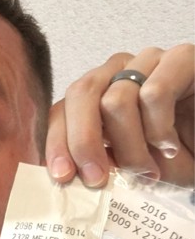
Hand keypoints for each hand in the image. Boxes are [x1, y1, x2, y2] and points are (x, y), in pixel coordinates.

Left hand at [45, 44, 193, 187]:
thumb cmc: (172, 160)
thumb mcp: (127, 170)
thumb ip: (98, 166)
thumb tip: (68, 177)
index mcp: (96, 98)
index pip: (61, 111)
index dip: (57, 143)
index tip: (62, 176)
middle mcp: (116, 73)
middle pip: (80, 95)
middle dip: (83, 143)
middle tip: (97, 179)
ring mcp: (148, 62)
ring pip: (116, 100)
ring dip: (130, 148)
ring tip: (147, 172)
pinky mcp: (182, 59)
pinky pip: (154, 94)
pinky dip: (159, 130)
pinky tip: (169, 147)